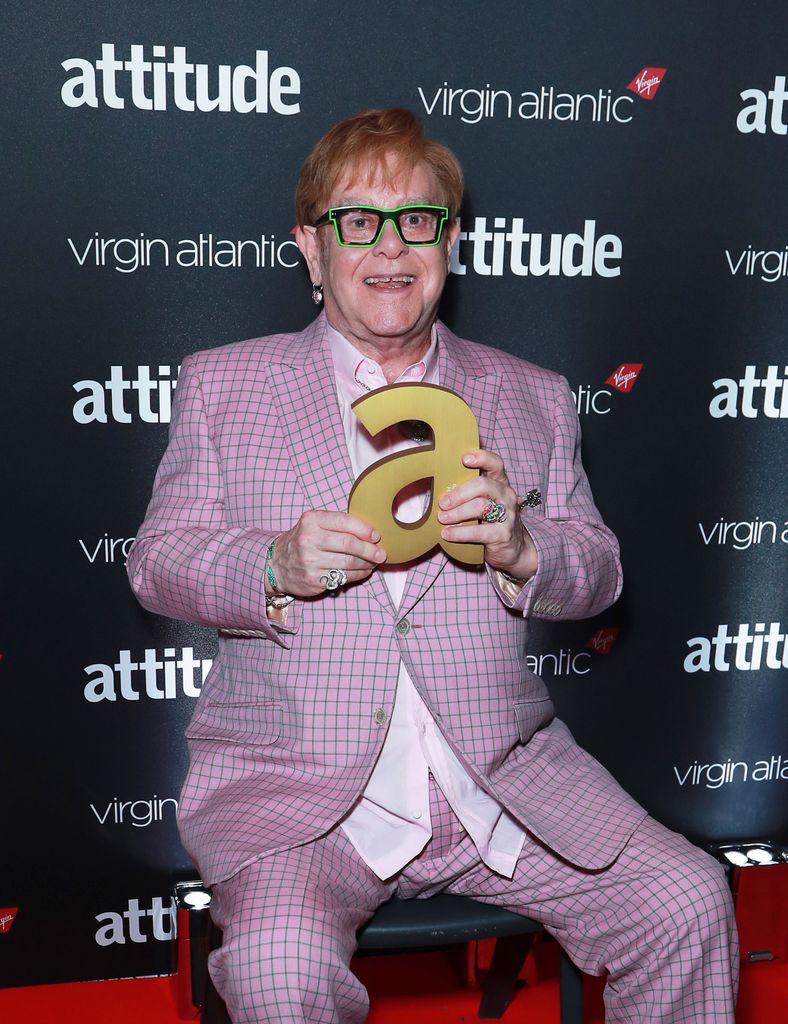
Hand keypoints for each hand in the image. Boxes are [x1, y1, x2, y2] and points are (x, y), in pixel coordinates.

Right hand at [268, 511, 386, 597]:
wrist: (277, 564)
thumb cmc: (303, 540)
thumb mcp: (314, 524)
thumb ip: (337, 524)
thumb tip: (370, 532)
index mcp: (311, 520)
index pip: (345, 522)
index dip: (365, 529)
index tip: (376, 535)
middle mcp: (309, 539)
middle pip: (349, 544)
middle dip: (369, 549)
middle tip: (381, 553)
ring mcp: (310, 561)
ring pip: (349, 563)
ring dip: (366, 564)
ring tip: (373, 562)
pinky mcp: (314, 580)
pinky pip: (344, 577)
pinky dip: (358, 575)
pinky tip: (363, 571)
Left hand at [437, 449, 536, 580]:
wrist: (512, 548)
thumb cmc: (490, 521)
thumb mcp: (482, 502)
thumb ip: (467, 492)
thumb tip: (437, 488)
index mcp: (499, 483)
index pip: (495, 464)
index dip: (482, 458)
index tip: (464, 459)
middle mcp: (506, 495)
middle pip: (483, 485)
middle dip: (459, 493)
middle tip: (442, 503)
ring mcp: (507, 514)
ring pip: (480, 506)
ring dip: (457, 512)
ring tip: (442, 518)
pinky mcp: (503, 534)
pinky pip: (479, 531)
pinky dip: (460, 533)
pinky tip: (447, 534)